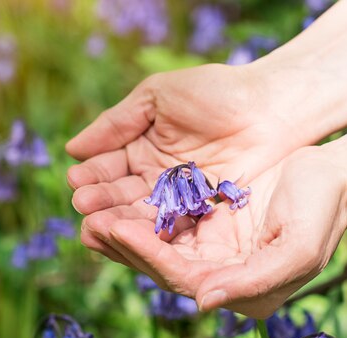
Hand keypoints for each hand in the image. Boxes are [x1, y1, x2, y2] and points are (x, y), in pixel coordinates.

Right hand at [66, 64, 315, 267]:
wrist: (273, 106)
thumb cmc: (217, 92)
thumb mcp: (159, 96)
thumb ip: (117, 122)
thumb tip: (72, 147)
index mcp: (140, 150)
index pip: (108, 168)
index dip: (92, 175)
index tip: (77, 180)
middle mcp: (153, 180)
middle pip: (120, 197)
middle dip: (101, 202)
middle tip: (83, 206)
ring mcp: (176, 202)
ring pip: (141, 217)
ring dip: (119, 222)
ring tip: (97, 224)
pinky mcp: (200, 219)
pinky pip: (171, 229)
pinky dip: (151, 234)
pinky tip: (133, 236)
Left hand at [93, 147, 346, 317]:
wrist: (331, 177)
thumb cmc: (321, 211)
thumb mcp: (297, 250)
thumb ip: (254, 280)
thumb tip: (202, 302)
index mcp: (236, 286)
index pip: (179, 275)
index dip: (145, 253)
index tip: (113, 227)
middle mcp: (215, 273)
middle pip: (157, 263)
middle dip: (121, 243)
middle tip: (87, 219)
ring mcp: (206, 248)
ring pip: (153, 244)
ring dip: (119, 229)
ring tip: (87, 210)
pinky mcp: (201, 223)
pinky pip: (160, 221)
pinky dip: (135, 212)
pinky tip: (110, 201)